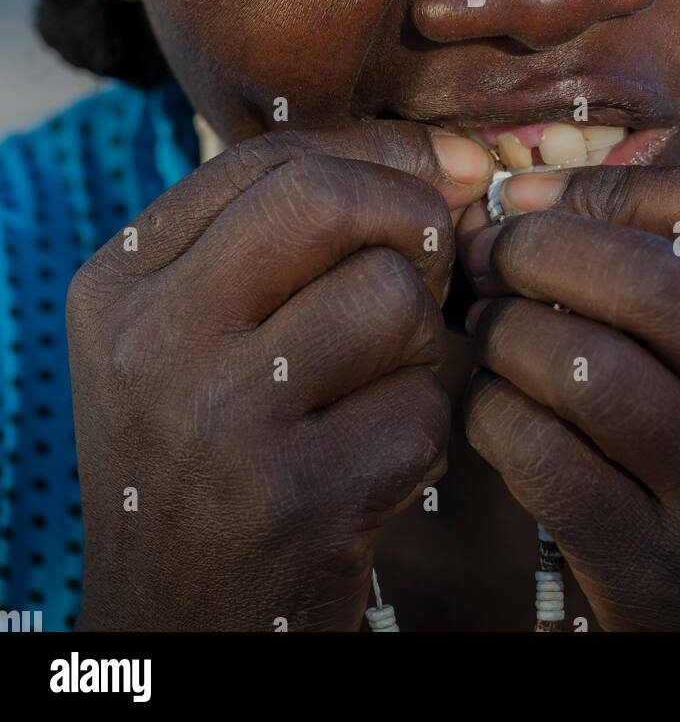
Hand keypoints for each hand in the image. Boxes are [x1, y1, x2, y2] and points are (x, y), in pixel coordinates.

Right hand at [67, 122, 492, 630]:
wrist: (173, 631)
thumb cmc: (204, 459)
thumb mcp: (193, 337)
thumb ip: (284, 242)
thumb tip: (454, 163)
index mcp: (121, 284)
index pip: (267, 161)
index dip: (378, 152)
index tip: (448, 166)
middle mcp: (154, 340)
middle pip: (324, 201)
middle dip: (411, 214)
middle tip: (431, 262)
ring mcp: (219, 420)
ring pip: (390, 299)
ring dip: (421, 343)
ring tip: (379, 390)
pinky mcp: (294, 500)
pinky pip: (422, 406)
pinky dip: (423, 433)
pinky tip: (374, 467)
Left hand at [459, 164, 679, 630]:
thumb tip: (527, 198)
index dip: (614, 187)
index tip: (538, 195)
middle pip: (651, 284)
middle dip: (540, 248)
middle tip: (490, 253)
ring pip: (585, 369)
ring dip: (507, 331)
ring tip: (492, 329)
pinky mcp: (650, 573)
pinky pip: (539, 456)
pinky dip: (493, 412)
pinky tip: (497, 404)